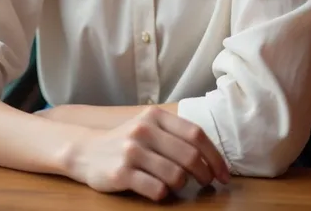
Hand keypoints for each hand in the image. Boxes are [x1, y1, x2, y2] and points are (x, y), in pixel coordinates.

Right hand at [66, 105, 229, 200]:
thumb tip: (211, 156)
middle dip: (205, 174)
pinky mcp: (121, 173)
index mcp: (155, 116)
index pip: (196, 134)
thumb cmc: (126, 141)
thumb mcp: (149, 127)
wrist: (85, 150)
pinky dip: (164, 194)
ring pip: (175, 175)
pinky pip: (156, 189)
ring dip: (184, 185)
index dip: (215, 156)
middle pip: (189, 156)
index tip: (224, 174)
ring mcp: (132, 152)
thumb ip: (175, 134)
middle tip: (208, 184)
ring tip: (180, 186)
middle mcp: (144, 130)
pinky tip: (160, 191)